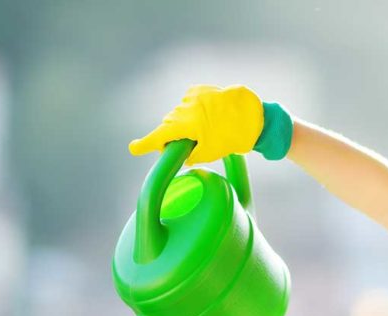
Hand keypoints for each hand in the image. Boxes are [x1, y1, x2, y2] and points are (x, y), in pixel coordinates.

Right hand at [128, 84, 292, 164]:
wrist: (254, 114)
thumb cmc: (233, 136)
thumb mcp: (209, 152)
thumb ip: (190, 154)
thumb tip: (182, 153)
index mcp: (186, 123)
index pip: (161, 136)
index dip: (146, 144)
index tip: (133, 148)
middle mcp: (185, 107)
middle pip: (170, 125)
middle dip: (174, 136)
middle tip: (187, 147)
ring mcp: (192, 95)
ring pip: (180, 114)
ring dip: (186, 123)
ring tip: (207, 130)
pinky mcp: (200, 89)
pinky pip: (190, 103)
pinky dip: (194, 112)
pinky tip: (208, 118)